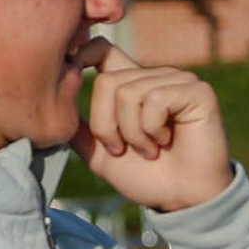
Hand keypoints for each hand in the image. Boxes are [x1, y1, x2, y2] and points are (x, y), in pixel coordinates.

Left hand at [73, 38, 232, 212]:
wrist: (181, 200)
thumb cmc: (147, 178)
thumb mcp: (100, 154)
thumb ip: (79, 129)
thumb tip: (52, 107)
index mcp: (132, 84)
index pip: (101, 49)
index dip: (82, 56)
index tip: (72, 76)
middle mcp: (155, 76)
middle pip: (107, 82)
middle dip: (108, 126)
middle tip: (126, 149)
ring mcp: (178, 80)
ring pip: (129, 93)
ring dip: (133, 134)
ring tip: (150, 150)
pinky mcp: (197, 91)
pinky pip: (156, 100)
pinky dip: (153, 129)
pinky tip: (167, 141)